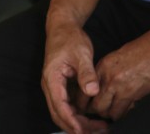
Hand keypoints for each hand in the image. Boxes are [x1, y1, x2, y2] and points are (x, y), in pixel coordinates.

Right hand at [42, 16, 109, 133]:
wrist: (63, 27)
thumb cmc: (69, 38)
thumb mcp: (81, 53)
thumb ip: (86, 73)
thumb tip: (92, 91)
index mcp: (51, 78)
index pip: (60, 106)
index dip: (71, 121)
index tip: (83, 131)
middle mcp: (50, 86)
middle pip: (60, 114)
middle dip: (76, 126)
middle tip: (97, 130)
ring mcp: (55, 87)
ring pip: (63, 112)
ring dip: (79, 122)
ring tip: (99, 126)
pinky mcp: (61, 87)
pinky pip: (68, 106)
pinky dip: (79, 114)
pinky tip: (93, 116)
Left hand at [84, 30, 149, 121]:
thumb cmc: (141, 50)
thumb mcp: (116, 56)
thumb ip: (106, 71)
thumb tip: (101, 85)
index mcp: (103, 66)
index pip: (86, 89)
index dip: (83, 100)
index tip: (83, 104)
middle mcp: (110, 78)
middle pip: (96, 105)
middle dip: (94, 111)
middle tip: (95, 112)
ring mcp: (122, 88)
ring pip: (109, 112)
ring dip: (108, 114)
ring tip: (109, 112)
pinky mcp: (135, 95)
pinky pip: (123, 111)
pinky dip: (121, 114)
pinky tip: (122, 110)